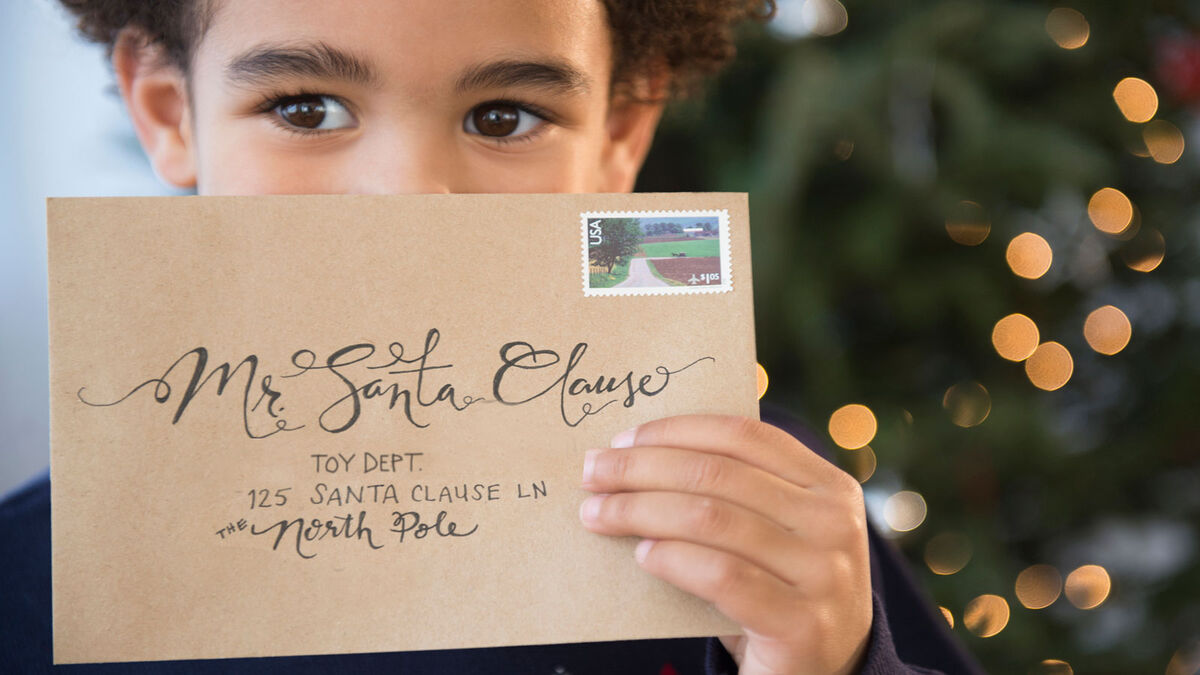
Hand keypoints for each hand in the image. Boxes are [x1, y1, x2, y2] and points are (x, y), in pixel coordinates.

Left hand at [579, 414, 872, 674]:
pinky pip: (720, 576)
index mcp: (829, 487)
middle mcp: (836, 524)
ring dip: (640, 511)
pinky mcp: (803, 626)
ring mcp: (824, 575)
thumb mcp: (769, 535)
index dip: (676, 431)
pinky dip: (672, 559)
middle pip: (717, 474)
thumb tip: (634, 458)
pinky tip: (642, 556)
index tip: (622, 439)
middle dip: (642, 469)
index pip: (744, 436)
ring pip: (711, 519)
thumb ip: (730, 496)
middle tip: (592, 473)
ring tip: (598, 514)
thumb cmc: (776, 596)